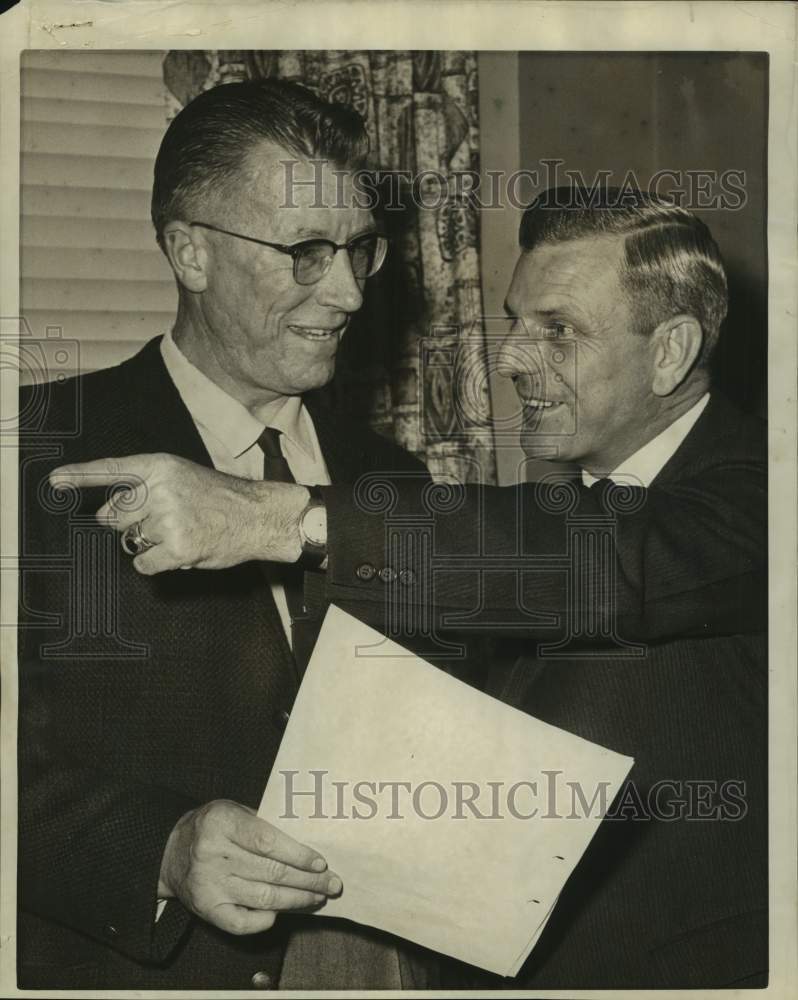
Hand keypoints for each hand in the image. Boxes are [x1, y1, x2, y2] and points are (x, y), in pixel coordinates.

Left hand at [49, 453, 307, 574]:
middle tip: (162, 521)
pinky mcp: (177, 546)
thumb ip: (145, 489)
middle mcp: (160, 489)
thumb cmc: (221, 500)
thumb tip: (107, 515)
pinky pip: (144, 564)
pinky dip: (158, 564)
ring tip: (183, 533)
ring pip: (132, 541)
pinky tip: (182, 551)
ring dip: (151, 543)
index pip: (112, 470)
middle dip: (129, 524)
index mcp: (161, 466)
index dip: (80, 476)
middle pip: (115, 516)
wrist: (259, 515)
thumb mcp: (182, 478)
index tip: (55, 481)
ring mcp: (168, 518)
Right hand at [158, 799, 341, 934]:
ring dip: (296, 900)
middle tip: (332, 884)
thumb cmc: (214, 827)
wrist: (171, 851)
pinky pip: (242, 923)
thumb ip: (265, 823)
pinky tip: (282, 912)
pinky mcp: (206, 909)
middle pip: (271, 872)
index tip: (321, 863)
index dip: (298, 854)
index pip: (267, 841)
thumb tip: (308, 842)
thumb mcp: (235, 810)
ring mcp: (209, 884)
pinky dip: (265, 920)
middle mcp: (213, 854)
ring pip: (263, 898)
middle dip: (308, 881)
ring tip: (317, 897)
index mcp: (222, 822)